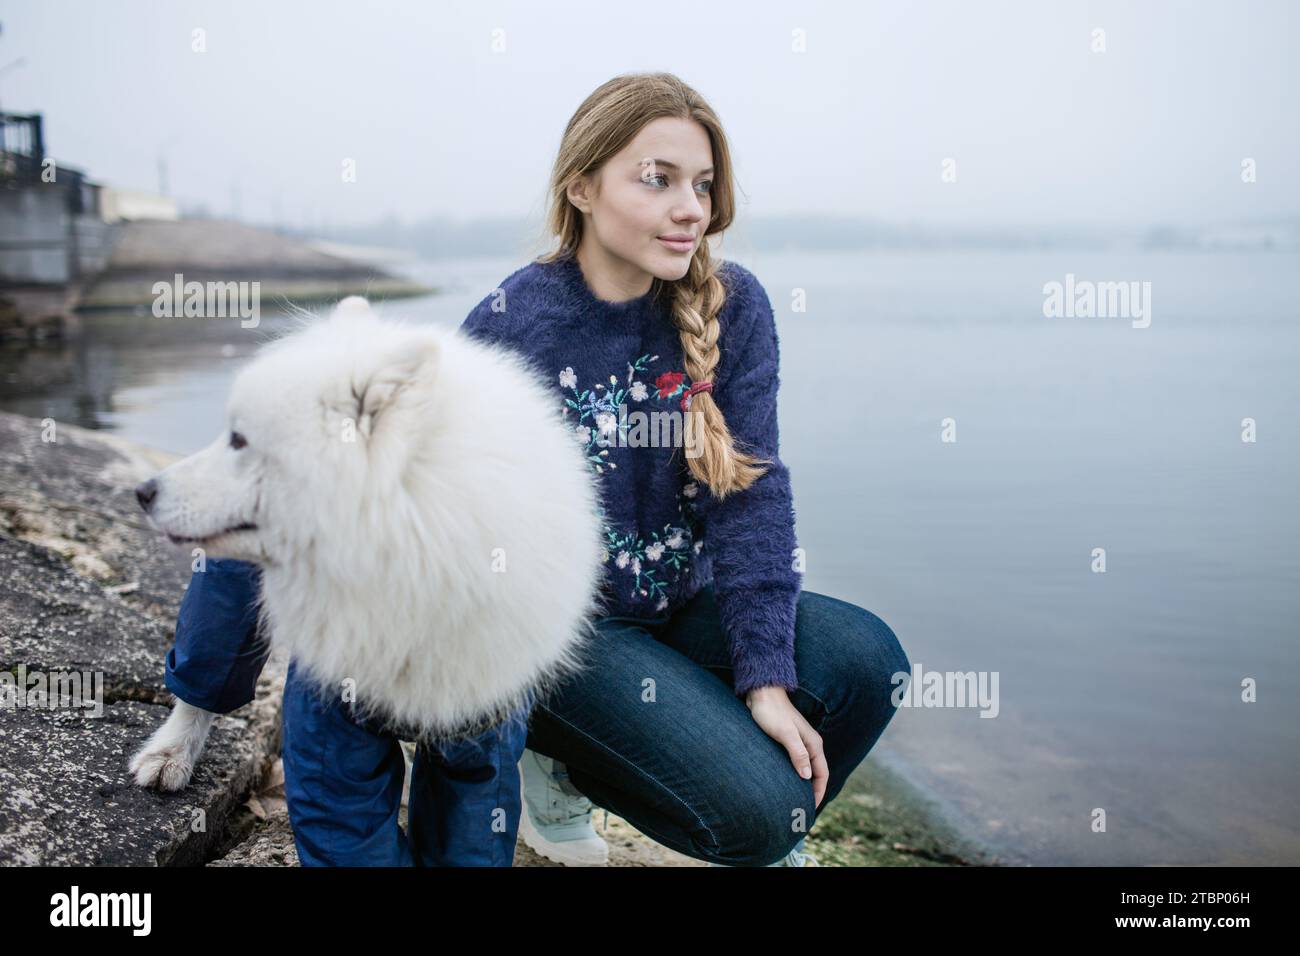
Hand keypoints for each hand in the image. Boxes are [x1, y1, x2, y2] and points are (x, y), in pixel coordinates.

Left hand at [745, 686, 827, 807]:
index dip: (819, 792)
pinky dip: (796, 774)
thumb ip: (797, 753)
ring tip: (797, 799)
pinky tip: (787, 780)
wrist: (761, 693)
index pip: (822, 774)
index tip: (811, 808)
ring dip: (805, 783)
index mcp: (813, 744)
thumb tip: (807, 775)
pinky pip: (797, 762)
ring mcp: (800, 742)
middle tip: (805, 809)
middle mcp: (810, 744)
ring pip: (807, 768)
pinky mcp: (789, 741)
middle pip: (817, 773)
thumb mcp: (785, 733)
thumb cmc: (772, 712)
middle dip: (813, 791)